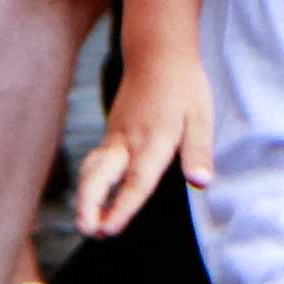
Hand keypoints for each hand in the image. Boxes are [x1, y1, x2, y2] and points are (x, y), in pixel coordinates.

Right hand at [71, 62, 216, 236]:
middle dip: (90, 203)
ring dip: (85, 196)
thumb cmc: (183, 86)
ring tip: (83, 223)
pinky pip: (96, 161)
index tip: (109, 229)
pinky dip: (89, 182)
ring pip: (92, 169)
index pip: (136, 181)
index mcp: (153, 141)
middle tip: (87, 230)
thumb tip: (200, 182)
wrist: (157, 53)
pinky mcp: (112, 134)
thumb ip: (198, 152)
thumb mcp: (200, 117)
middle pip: (100, 175)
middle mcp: (128, 142)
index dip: (122, 207)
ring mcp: (116, 137)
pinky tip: (90, 200)